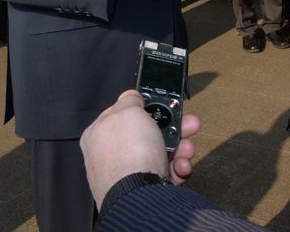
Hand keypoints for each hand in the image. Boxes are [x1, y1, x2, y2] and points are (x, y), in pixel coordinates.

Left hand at [80, 90, 200, 208]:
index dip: (146, 108)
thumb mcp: (129, 110)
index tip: (165, 105)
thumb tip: (132, 96)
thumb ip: (130, 99)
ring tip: (187, 151)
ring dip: (180, 149)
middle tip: (189, 124)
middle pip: (148, 134)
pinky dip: (177, 168)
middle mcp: (112, 154)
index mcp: (100, 133)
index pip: (124, 114)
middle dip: (173, 128)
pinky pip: (164, 173)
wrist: (137, 193)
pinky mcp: (144, 189)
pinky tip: (180, 167)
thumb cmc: (129, 150)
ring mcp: (128, 172)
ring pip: (161, 153)